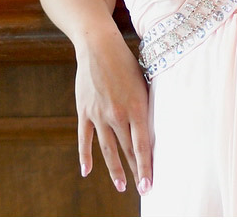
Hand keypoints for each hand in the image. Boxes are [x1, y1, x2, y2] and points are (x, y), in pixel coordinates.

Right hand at [75, 30, 152, 195]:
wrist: (98, 45)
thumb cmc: (125, 61)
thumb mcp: (144, 82)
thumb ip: (145, 106)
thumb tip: (152, 127)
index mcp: (136, 108)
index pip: (142, 146)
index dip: (146, 168)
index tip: (149, 185)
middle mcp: (117, 115)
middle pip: (128, 150)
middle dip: (136, 171)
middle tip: (142, 190)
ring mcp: (99, 114)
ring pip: (108, 149)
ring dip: (115, 170)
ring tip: (121, 186)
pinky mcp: (84, 111)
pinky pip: (84, 138)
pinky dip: (85, 156)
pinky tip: (87, 171)